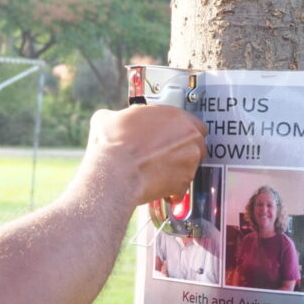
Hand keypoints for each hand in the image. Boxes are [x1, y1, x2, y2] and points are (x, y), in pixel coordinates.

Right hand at [87, 106, 206, 205]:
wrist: (114, 172)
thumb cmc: (114, 145)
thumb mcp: (107, 119)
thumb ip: (118, 118)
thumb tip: (110, 121)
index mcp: (175, 116)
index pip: (192, 121)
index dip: (179, 130)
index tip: (169, 135)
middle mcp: (188, 137)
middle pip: (196, 143)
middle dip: (183, 149)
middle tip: (164, 153)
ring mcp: (189, 161)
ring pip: (190, 165)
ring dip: (177, 167)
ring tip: (156, 171)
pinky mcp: (184, 183)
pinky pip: (181, 186)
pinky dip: (170, 187)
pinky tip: (154, 185)